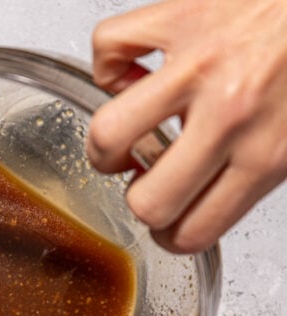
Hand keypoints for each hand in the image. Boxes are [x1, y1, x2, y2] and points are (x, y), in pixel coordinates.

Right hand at [87, 0, 286, 252]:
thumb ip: (255, 172)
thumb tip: (210, 197)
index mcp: (266, 154)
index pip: (192, 232)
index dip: (170, 236)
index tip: (169, 222)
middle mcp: (228, 113)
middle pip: (146, 201)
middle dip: (139, 198)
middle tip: (148, 179)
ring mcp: (198, 63)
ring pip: (110, 133)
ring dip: (107, 145)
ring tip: (123, 136)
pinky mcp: (180, 14)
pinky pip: (109, 47)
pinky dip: (108, 64)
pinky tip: (131, 72)